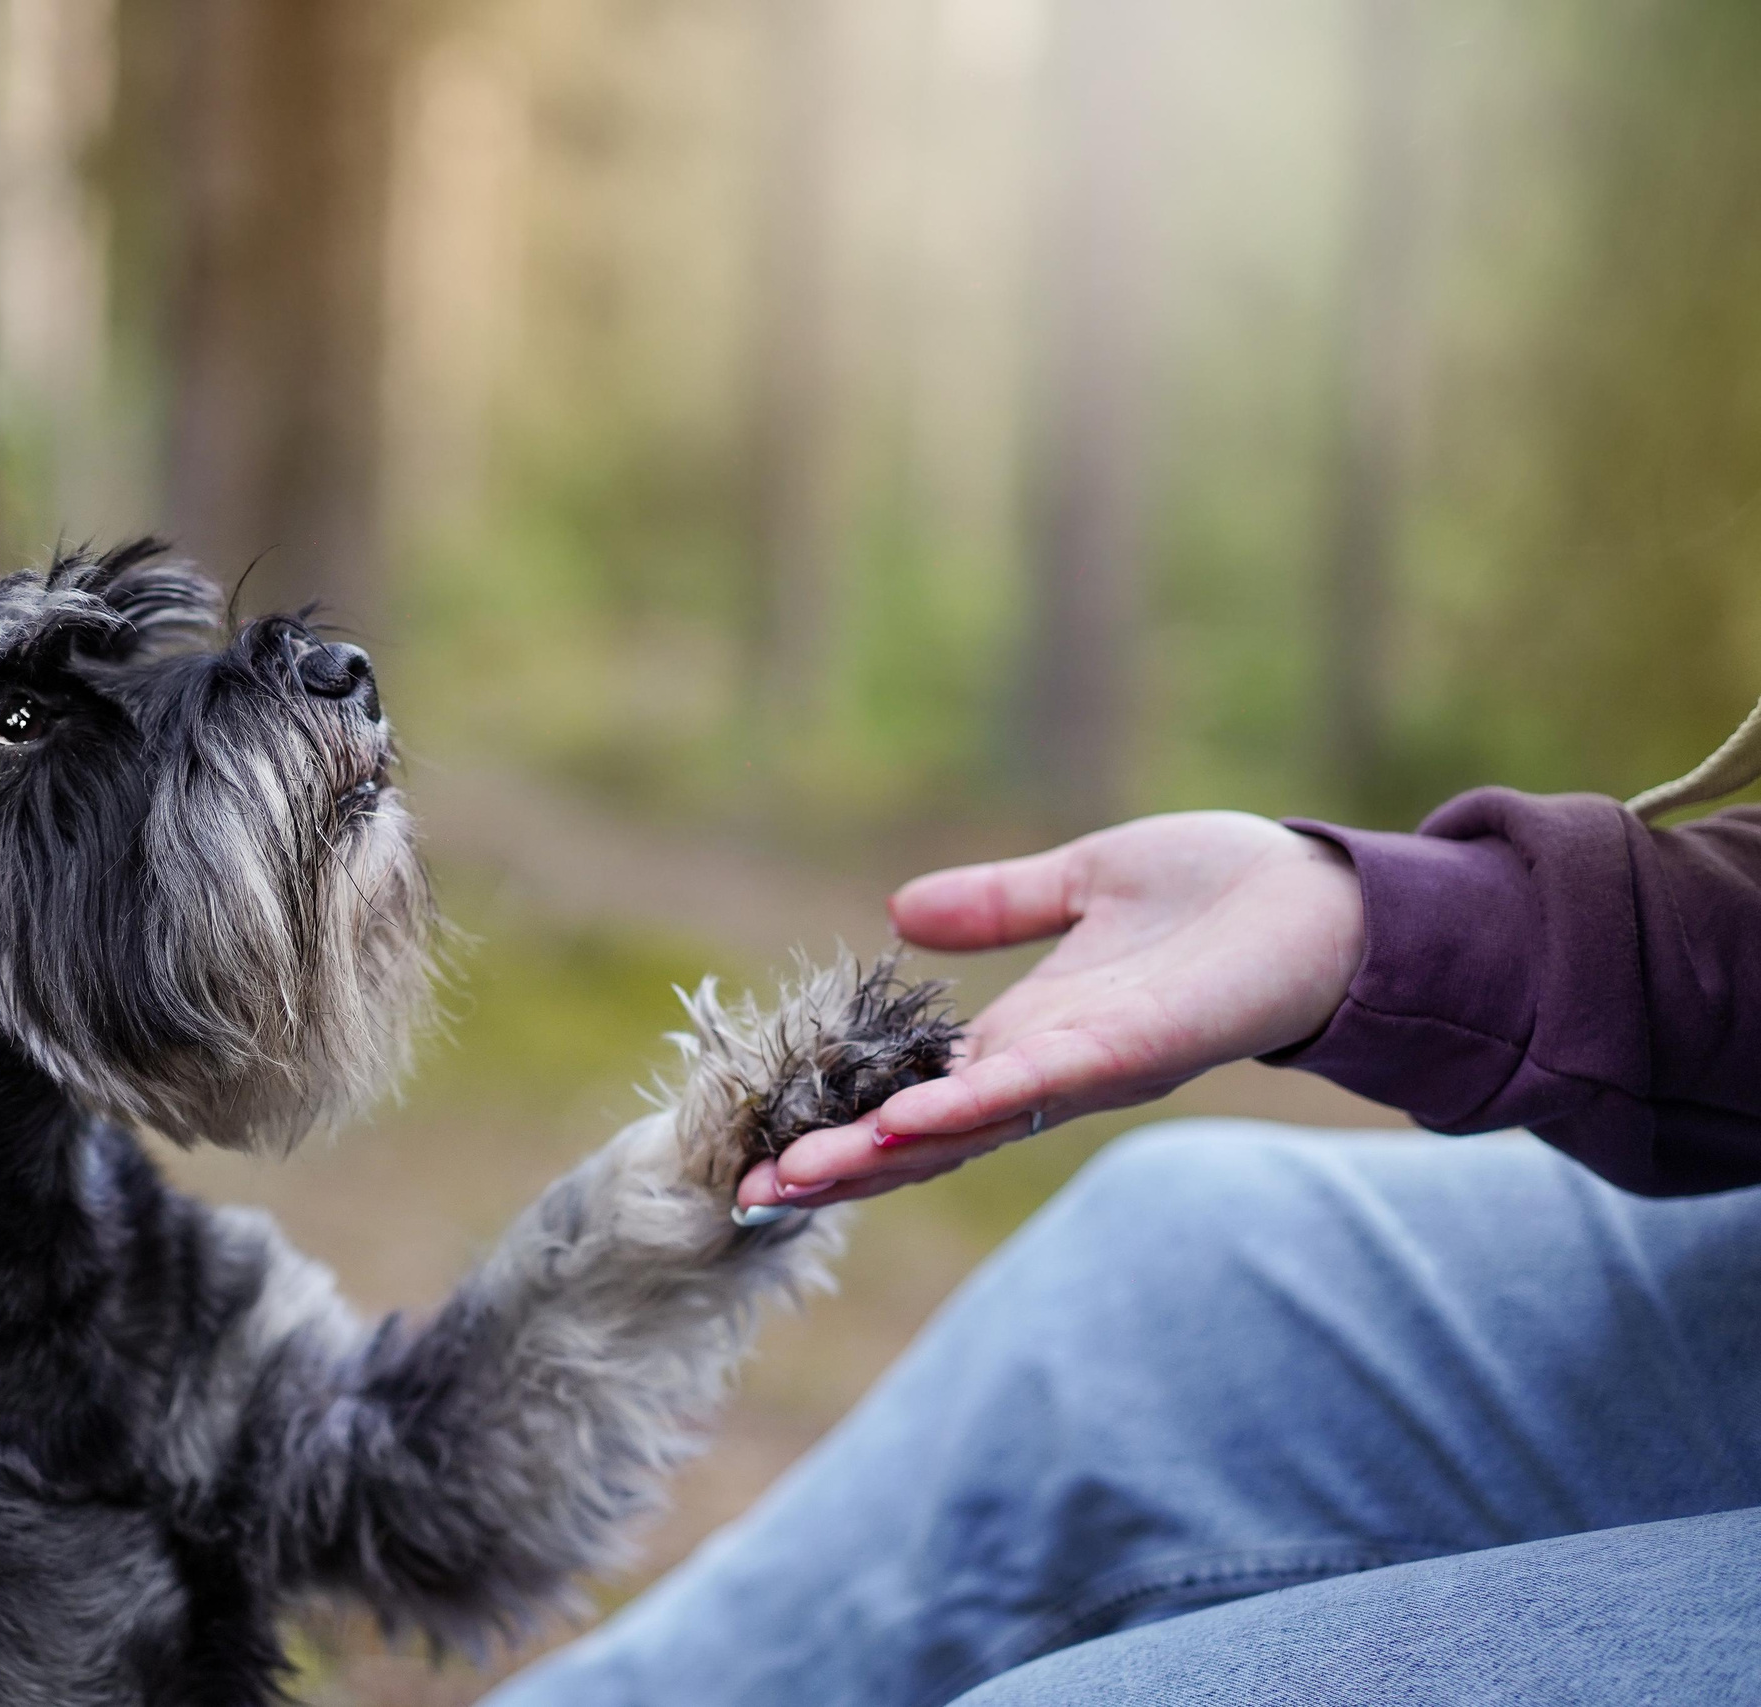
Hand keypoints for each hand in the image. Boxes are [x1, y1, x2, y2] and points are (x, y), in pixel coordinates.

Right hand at [735, 812, 1364, 1213]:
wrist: (1330, 897)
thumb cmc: (1222, 890)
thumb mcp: (1081, 881)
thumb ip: (998, 906)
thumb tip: (900, 910)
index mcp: (1029, 1036)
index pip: (916, 1097)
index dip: (843, 1124)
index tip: (764, 1152)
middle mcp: (1048, 1071)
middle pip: (924, 1137)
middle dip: (838, 1167)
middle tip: (750, 1194)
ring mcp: (1086, 1069)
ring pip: (965, 1130)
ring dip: (880, 1157)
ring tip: (798, 1177)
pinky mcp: (1133, 1050)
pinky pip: (1036, 1088)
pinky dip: (969, 1109)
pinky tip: (905, 1125)